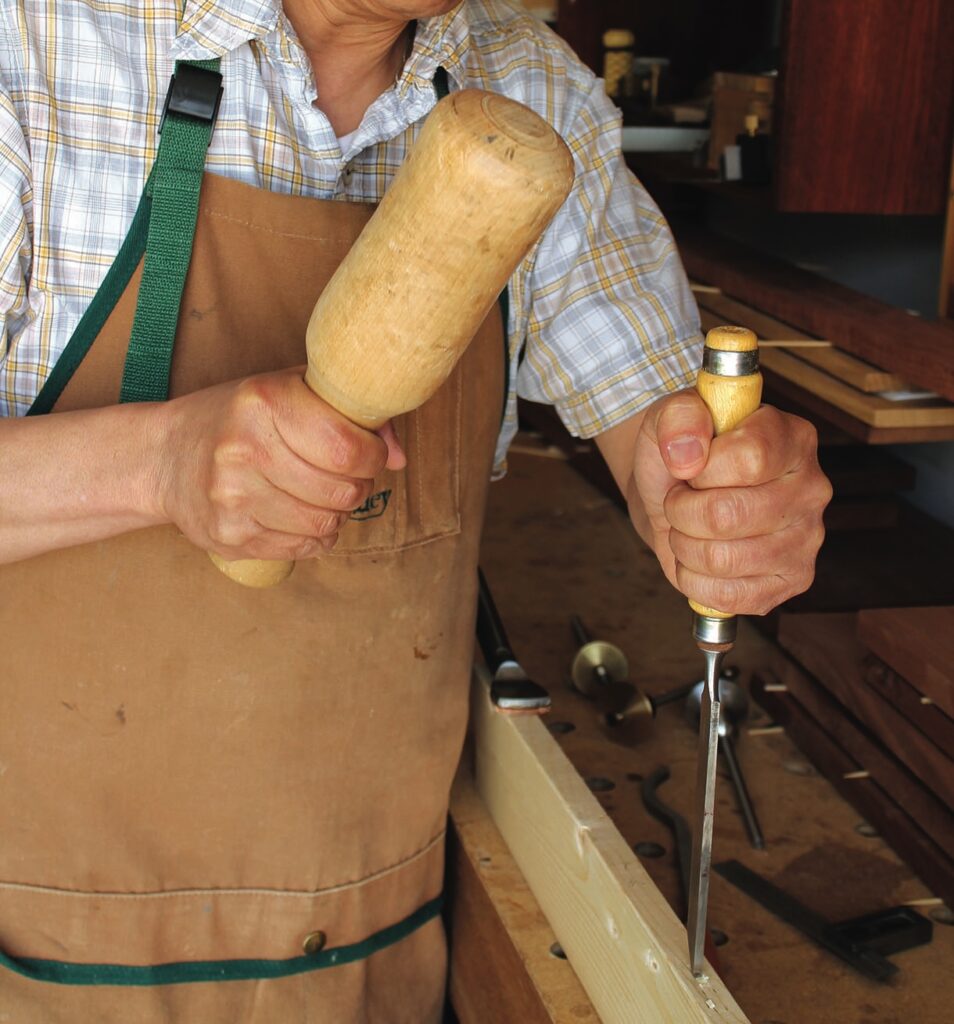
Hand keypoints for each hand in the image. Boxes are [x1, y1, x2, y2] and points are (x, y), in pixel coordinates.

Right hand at [154, 368, 405, 561]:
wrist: (163, 458)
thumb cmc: (238, 419)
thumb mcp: (289, 392)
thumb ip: (349, 413)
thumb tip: (399, 456)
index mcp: (264, 402)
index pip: (348, 447)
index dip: (373, 456)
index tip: (370, 453)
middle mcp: (244, 449)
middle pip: (341, 490)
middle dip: (358, 487)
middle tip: (348, 477)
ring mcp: (233, 497)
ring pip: (325, 525)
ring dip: (337, 515)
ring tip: (323, 496)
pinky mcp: (229, 536)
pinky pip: (303, 549)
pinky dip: (316, 537)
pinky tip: (301, 515)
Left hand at [631, 390, 830, 614]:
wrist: (672, 495)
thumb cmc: (680, 454)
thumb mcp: (668, 416)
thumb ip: (678, 416)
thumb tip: (688, 455)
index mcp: (793, 438)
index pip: (748, 458)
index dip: (701, 468)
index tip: (691, 465)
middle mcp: (812, 488)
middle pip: (728, 514)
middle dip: (682, 510)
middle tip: (680, 499)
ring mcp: (807, 539)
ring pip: (722, 559)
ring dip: (684, 544)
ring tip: (687, 526)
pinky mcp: (792, 581)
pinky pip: (729, 596)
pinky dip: (693, 579)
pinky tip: (696, 558)